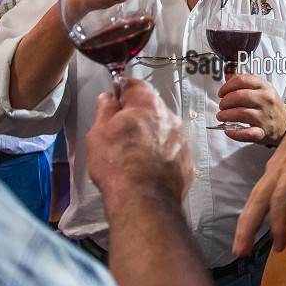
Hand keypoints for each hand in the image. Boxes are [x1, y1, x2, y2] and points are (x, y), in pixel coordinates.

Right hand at [87, 78, 190, 202]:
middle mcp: (170, 117)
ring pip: (162, 129)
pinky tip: (147, 167)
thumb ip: (105, 109)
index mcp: (148, 103)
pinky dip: (160, 154)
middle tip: (120, 133)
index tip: (114, 100)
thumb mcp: (99, 132)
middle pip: (151, 108)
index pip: (135, 84)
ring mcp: (182, 139)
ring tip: (133, 154)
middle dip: (137, 116)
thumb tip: (109, 98)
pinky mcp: (186, 161)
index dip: (122, 90)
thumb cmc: (117, 163)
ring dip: (150, 135)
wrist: (144, 200)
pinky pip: (171, 150)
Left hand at [216, 73, 285, 145]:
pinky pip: (247, 133)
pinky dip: (235, 133)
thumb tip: (227, 77)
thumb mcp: (262, 89)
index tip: (221, 93)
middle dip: (225, 101)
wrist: (285, 123)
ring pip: (240, 113)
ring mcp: (265, 116)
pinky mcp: (263, 132)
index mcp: (264, 86)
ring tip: (222, 116)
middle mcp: (266, 100)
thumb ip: (245, 83)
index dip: (227, 86)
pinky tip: (229, 131)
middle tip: (222, 106)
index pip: (242, 80)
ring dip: (226, 115)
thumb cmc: (269, 105)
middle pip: (239, 96)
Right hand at [233, 95, 285, 253]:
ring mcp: (274, 167)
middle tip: (239, 252)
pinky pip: (260, 192)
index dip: (278, 221)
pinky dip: (254, 210)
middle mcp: (279, 167)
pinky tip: (254, 224)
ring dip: (246, 221)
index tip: (279, 244)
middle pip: (258, 199)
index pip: (281, 197)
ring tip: (240, 245)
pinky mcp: (274, 168)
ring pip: (255, 196)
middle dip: (247, 225)